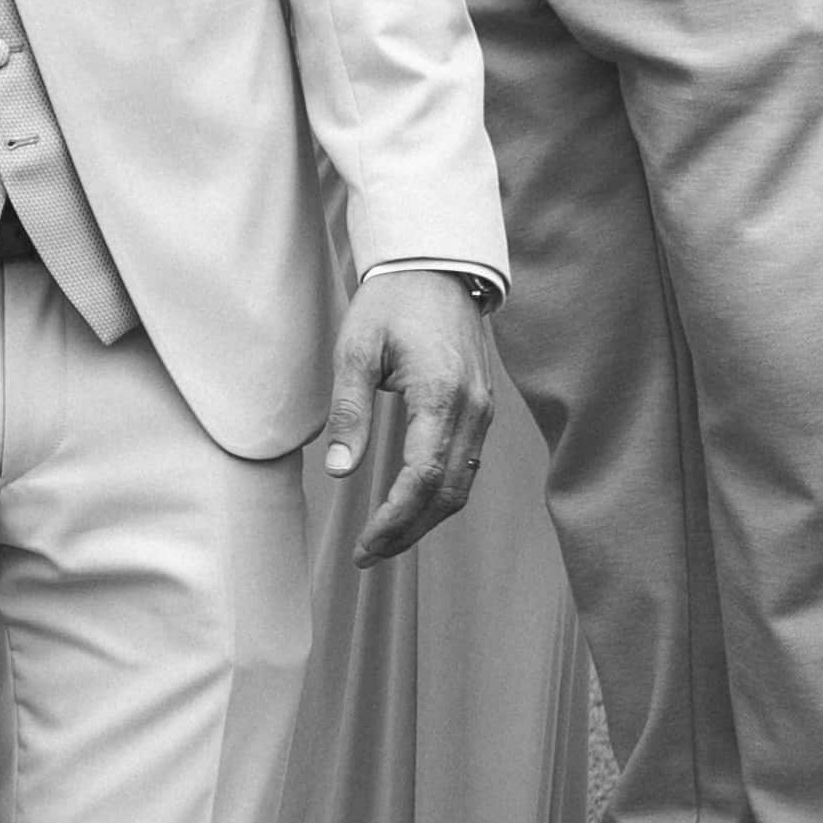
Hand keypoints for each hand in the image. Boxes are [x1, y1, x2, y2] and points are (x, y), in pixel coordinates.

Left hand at [322, 265, 505, 563]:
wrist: (436, 268)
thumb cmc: (391, 303)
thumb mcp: (356, 350)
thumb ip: (349, 412)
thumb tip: (340, 471)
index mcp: (440, 395)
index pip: (421, 477)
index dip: (393, 519)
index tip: (364, 545)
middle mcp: (472, 409)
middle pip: (446, 493)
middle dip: (408, 531)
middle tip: (369, 554)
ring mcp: (483, 411)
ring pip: (461, 485)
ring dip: (425, 519)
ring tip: (384, 540)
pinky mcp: (481, 409)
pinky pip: (466, 465)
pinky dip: (440, 495)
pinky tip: (410, 506)